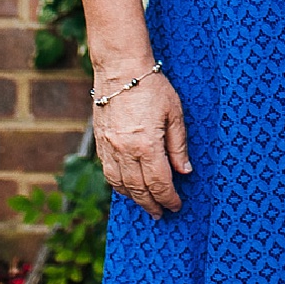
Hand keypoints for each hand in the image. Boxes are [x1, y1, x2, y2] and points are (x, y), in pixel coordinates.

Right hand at [92, 72, 190, 218]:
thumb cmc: (152, 87)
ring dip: (134, 198)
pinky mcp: (100, 142)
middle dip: (151, 204)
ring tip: (146, 204)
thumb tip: (184, 171)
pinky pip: (108, 172)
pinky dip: (118, 185)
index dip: (168, 198)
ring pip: (120, 185)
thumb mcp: (175, 113)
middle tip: (161, 214)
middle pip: (138, 189)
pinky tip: (127, 188)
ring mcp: (109, 148)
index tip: (176, 206)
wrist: (120, 69)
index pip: (159, 182)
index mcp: (146, 144)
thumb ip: (178, 145)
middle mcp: (125, 151)